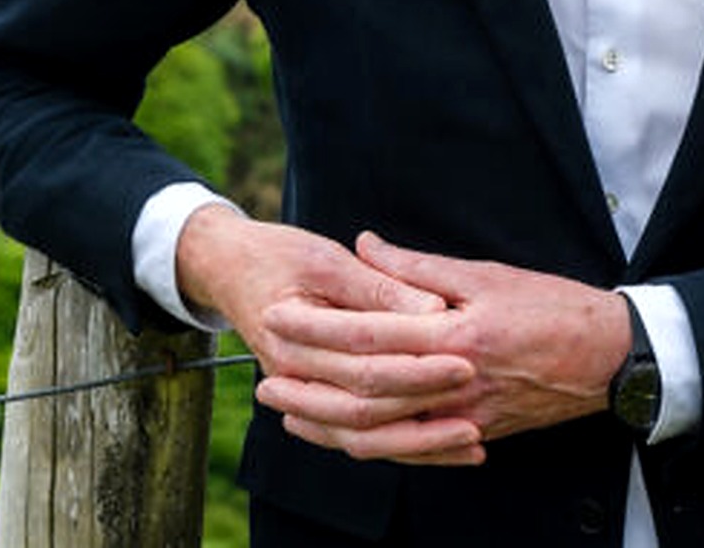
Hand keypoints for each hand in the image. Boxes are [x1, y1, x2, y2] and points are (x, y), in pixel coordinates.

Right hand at [175, 208, 483, 464]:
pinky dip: (400, 446)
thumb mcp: (326, 258)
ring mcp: (301, 393)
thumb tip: (434, 310)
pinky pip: (357, 438)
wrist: (229, 272)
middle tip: (474, 389)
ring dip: (417, 441)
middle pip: (364, 399)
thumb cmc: (280, 256)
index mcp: (292, 331)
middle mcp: (291, 373)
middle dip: (423, 396)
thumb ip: (380, 285)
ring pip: (360, 434)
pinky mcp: (315, 402)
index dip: (416, 354)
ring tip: (471, 437)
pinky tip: (444, 447)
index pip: (364, 349)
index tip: (465, 355)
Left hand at [254, 231, 632, 452]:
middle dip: (307, 385)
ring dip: (326, 425)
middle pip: (361, 393)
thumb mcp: (486, 273)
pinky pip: (410, 451)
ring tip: (286, 412)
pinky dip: (369, 447)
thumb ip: (419, 268)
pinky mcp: (473, 435)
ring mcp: (462, 417)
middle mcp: (452, 383)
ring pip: (379, 434)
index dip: (317, 326)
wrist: (609, 356)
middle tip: (261, 377)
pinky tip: (341, 439)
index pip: (368, 333)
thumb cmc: (552, 306)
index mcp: (452, 335)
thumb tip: (365, 245)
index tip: (277, 315)